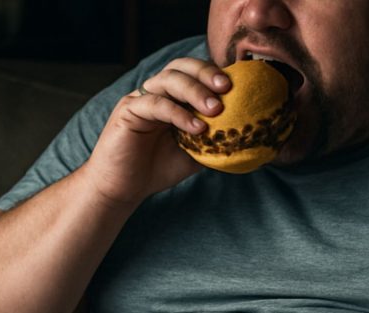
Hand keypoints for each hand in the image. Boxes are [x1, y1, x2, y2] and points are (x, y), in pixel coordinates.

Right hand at [79, 58, 230, 206]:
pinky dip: (178, 113)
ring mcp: (140, 99)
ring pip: (168, 80)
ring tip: (215, 109)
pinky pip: (155, 104)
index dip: (213, 75)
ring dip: (195, 91)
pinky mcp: (127, 110)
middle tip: (226, 88)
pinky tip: (196, 128)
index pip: (193, 73)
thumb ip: (213, 141)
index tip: (237, 87)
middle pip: (180, 67)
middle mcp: (155, 93)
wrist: (123, 189)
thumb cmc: (156, 169)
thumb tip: (245, 138)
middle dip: (205, 73)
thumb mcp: (193, 153)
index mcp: (171, 97)